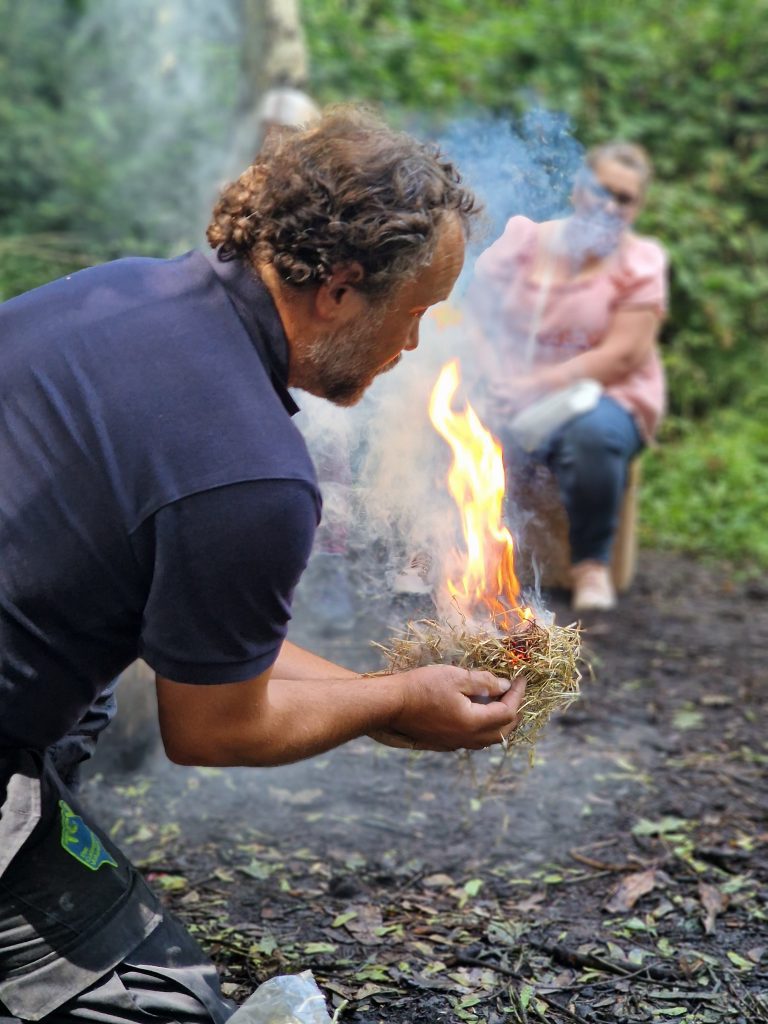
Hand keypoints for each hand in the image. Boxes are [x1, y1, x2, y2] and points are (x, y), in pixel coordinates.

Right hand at [383, 664, 525, 751]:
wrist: (390, 704)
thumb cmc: (421, 687)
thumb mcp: (456, 677)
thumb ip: (484, 682)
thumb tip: (504, 685)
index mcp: (473, 723)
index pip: (507, 712)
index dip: (517, 694)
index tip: (521, 678)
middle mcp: (467, 739)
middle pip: (502, 731)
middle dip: (514, 712)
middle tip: (516, 693)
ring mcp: (454, 743)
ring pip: (488, 739)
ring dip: (500, 722)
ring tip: (502, 703)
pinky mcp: (443, 743)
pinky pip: (472, 740)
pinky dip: (483, 728)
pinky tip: (478, 715)